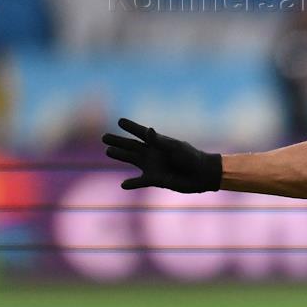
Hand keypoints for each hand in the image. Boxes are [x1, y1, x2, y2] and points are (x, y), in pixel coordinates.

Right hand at [102, 118, 221, 193]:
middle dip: (118, 141)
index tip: (120, 121)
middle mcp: (152, 153)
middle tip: (104, 137)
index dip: (131, 127)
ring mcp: (152, 166)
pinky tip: (123, 185)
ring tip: (108, 151)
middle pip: (131, 145)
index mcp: (158, 142)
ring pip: (131, 159)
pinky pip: (140, 181)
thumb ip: (159, 141)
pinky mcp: (156, 179)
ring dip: (120, 155)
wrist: (202, 175)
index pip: (141, 133)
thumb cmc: (191, 158)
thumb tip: (148, 130)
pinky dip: (132, 184)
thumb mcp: (175, 148)